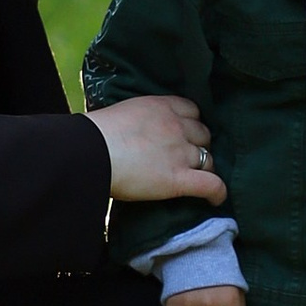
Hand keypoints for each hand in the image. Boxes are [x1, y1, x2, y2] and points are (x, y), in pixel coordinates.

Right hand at [89, 93, 226, 204]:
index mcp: (162, 106)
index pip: (191, 110)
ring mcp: (181, 153)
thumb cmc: (94, 134)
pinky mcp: (179, 179)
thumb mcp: (123, 114)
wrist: (89, 151)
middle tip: (186, 157)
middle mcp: (177, 126)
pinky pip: (211, 184)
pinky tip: (215, 199)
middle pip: (203, 134)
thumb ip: (140, 120)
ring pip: (208, 159)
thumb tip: (137, 133)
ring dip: (205, 167)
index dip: (191, 123)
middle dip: (198, 144)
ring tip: (198, 177)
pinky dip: (216, 192)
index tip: (185, 132)